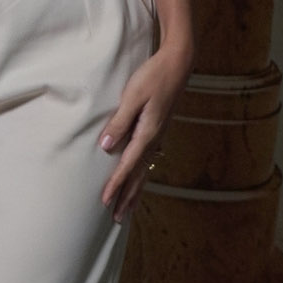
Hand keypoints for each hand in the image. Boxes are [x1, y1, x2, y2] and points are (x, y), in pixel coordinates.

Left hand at [99, 41, 191, 221]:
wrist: (178, 64)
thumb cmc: (153, 77)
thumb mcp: (132, 96)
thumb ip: (119, 121)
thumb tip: (106, 145)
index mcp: (147, 133)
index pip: (127, 165)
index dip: (115, 184)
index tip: (104, 202)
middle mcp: (155, 139)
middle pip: (138, 175)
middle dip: (126, 197)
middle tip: (116, 218)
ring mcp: (158, 136)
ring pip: (145, 170)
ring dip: (135, 191)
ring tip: (126, 209)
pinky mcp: (158, 130)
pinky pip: (148, 160)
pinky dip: (142, 175)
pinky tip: (139, 180)